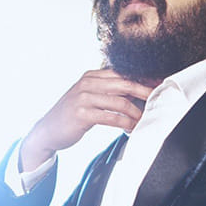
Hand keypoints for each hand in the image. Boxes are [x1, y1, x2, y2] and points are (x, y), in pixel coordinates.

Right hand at [19, 69, 152, 171]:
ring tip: (143, 120)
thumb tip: (137, 91)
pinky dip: (125, 123)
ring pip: (120, 102)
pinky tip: (131, 128)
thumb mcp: (89, 97)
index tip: (158, 84)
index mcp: (91, 76)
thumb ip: (109, 92)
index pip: (122, 74)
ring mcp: (83, 98)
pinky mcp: (82, 113)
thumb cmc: (72, 115)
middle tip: (158, 99)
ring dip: (135, 113)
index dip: (141, 79)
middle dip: (144, 92)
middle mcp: (87, 83)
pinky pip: (111, 118)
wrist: (47, 131)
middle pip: (124, 84)